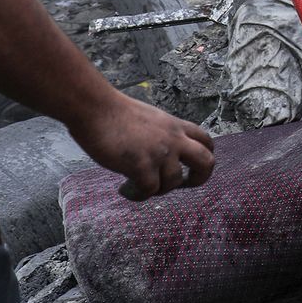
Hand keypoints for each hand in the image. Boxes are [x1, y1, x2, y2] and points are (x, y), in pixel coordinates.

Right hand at [66, 93, 214, 200]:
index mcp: (176, 126)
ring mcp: (159, 152)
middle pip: (206, 162)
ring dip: (156, 190)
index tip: (191, 167)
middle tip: (182, 185)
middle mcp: (173, 139)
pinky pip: (149, 190)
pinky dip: (137, 195)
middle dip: (199, 178)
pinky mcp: (141, 165)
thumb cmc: (113, 112)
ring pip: (173, 182)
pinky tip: (124, 189)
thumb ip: (161, 135)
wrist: (95, 108)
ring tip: (135, 186)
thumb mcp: (150, 118)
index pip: (206, 141)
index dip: (204, 156)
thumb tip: (160, 155)